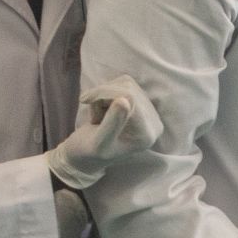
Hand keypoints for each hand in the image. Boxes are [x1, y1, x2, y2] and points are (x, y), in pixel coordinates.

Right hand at [46, 76, 163, 189]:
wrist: (87, 154)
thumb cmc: (89, 152)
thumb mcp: (98, 143)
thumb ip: (112, 124)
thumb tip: (123, 100)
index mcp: (146, 135)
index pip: (129, 97)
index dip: (104, 93)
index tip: (84, 101)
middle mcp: (154, 123)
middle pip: (129, 88)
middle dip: (103, 95)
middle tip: (93, 116)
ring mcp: (149, 112)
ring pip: (125, 83)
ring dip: (104, 95)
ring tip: (99, 116)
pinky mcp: (142, 103)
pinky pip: (124, 83)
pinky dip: (108, 93)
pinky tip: (104, 110)